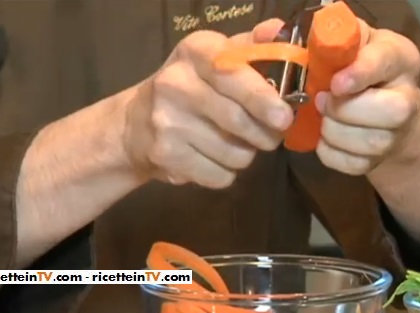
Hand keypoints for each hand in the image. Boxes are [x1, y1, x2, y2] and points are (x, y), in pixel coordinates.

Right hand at [122, 20, 293, 188]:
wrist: (136, 123)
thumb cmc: (192, 87)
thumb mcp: (216, 57)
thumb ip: (250, 47)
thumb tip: (278, 30)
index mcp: (195, 52)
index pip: (232, 73)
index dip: (261, 98)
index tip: (283, 117)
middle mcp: (176, 84)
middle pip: (237, 120)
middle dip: (265, 134)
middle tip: (271, 135)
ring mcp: (168, 122)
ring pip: (234, 153)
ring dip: (246, 154)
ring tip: (236, 144)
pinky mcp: (166, 156)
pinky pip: (219, 175)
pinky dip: (226, 173)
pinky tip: (215, 159)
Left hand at [314, 21, 419, 175]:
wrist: (382, 111)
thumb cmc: (360, 68)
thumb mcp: (356, 44)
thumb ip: (340, 43)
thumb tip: (316, 48)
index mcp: (401, 59)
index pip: (386, 62)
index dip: (360, 73)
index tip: (336, 83)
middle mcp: (408, 99)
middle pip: (389, 112)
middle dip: (345, 110)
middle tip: (322, 101)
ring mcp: (397, 135)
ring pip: (368, 143)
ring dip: (333, 131)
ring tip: (323, 117)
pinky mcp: (379, 161)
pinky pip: (351, 164)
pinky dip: (329, 152)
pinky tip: (325, 137)